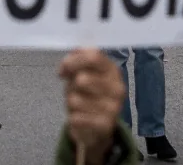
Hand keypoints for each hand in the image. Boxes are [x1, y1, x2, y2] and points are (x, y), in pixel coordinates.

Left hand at [59, 48, 124, 164]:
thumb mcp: (82, 72)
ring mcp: (114, 108)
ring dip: (70, 101)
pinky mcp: (105, 125)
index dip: (73, 61)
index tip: (64, 69)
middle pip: (82, 79)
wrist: (96, 126)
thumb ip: (75, 60)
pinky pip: (75, 118)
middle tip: (74, 90)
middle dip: (71, 84)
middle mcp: (118, 88)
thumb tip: (66, 63)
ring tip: (79, 104)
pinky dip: (72, 118)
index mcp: (113, 70)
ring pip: (75, 99)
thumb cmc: (87, 92)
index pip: (93, 56)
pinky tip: (80, 118)